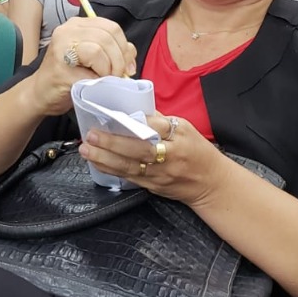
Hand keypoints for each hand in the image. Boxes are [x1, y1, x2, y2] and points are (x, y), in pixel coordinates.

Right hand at [28, 17, 136, 118]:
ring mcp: (61, 47)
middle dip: (119, 60)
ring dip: (109, 69)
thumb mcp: (92, 58)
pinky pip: (90, 71)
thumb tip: (130, 58)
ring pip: (100, 50)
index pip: (112, 27)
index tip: (126, 65)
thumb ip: (112, 51)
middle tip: (116, 76)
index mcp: (77, 25)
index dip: (124, 46)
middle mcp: (67, 31)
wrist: (40, 94)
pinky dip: (98, 81)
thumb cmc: (68, 76)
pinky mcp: (60, 67)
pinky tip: (93, 85)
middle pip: (108, 37)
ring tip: (104, 80)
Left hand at [78, 112, 225, 207]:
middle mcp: (170, 157)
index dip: (136, 121)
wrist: (211, 183)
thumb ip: (162, 120)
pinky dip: (112, 170)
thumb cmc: (198, 152)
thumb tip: (136, 109)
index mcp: (181, 137)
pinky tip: (98, 164)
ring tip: (87, 149)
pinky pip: (130, 178)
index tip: (115, 115)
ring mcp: (160, 174)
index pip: (157, 127)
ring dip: (105, 158)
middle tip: (92, 135)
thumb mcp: (186, 129)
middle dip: (112, 143)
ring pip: (130, 167)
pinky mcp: (153, 186)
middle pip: (139, 149)